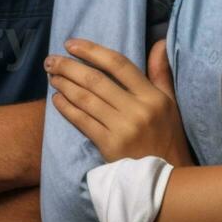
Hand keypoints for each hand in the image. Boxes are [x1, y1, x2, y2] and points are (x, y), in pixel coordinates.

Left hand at [46, 39, 193, 166]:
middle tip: (51, 60)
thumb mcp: (170, 102)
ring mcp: (123, 128)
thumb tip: (159, 42)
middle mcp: (138, 109)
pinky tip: (56, 100)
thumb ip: (161, 72)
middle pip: (96, 80)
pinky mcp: (109, 146)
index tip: (72, 44)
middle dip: (69, 67)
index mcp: (152, 96)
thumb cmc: (168, 137)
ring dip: (64, 85)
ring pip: (86, 99)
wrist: (166, 179)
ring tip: (51, 76)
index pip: (119, 64)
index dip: (93, 51)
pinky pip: (82, 122)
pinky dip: (67, 108)